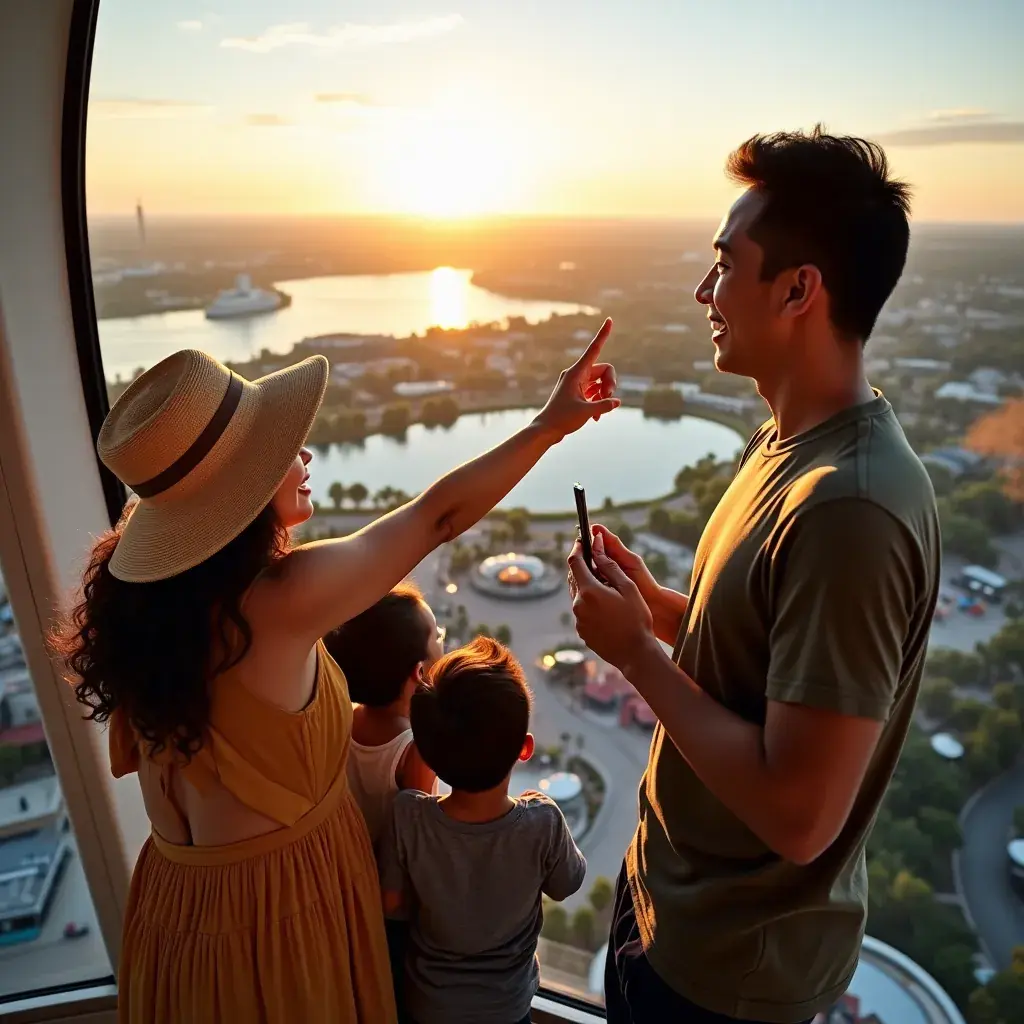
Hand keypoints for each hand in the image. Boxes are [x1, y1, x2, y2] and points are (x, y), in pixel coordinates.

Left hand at [533, 319, 618, 440]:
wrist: (546, 431)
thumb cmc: (561, 420)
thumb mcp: (586, 412)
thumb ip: (604, 405)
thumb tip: (617, 402)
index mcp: (576, 373)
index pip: (594, 349)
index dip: (603, 335)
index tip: (609, 319)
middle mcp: (577, 375)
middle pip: (604, 370)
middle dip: (611, 384)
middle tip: (609, 398)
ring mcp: (577, 384)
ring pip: (601, 382)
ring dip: (605, 396)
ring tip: (598, 413)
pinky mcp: (578, 393)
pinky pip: (595, 392)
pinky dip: (599, 403)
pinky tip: (595, 418)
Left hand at [567, 534, 654, 670]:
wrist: (636, 654)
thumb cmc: (637, 619)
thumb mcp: (628, 587)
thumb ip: (609, 566)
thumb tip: (597, 546)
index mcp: (589, 591)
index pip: (575, 563)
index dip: (577, 549)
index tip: (581, 541)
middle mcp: (578, 605)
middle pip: (574, 579)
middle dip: (583, 568)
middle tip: (596, 561)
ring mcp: (578, 621)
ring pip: (578, 596)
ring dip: (587, 587)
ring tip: (606, 587)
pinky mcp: (581, 632)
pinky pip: (582, 612)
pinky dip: (590, 604)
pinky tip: (607, 608)